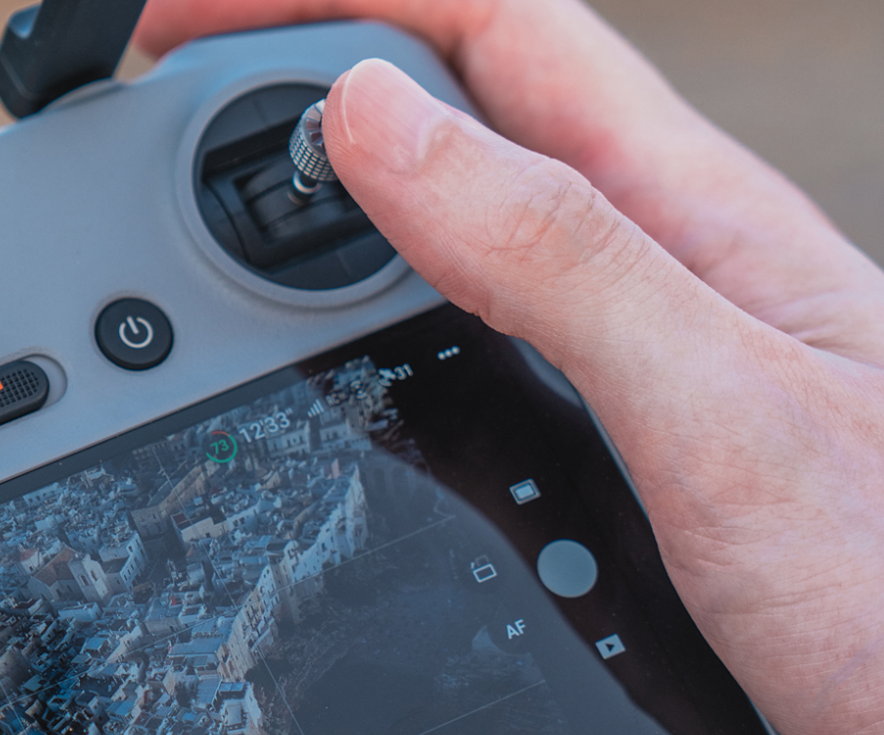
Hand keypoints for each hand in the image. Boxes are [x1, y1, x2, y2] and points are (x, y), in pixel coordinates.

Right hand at [138, 0, 883, 734]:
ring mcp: (631, 422)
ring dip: (317, 299)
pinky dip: (380, 451)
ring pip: (439, 309)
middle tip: (158, 168)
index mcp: (687, 232)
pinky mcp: (614, 534)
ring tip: (203, 330)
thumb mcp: (725, 418)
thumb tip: (376, 120)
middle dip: (292, 133)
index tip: (187, 20)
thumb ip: (557, 261)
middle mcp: (654, 309)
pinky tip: (341, 479)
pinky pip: (466, 456)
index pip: (493, 36)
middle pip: (446, 156)